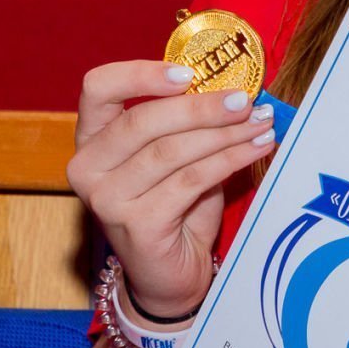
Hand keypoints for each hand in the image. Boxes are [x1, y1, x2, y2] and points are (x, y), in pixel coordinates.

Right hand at [67, 61, 276, 318]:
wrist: (170, 274)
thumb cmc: (175, 204)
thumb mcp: (176, 154)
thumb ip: (189, 121)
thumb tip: (235, 88)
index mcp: (93, 138)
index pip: (99, 88)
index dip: (141, 74)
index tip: (188, 73)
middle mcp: (88, 167)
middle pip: (142, 120)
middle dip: (201, 107)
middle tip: (245, 100)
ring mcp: (107, 199)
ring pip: (170, 151)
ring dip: (224, 133)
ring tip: (260, 123)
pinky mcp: (137, 225)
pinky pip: (190, 180)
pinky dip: (229, 160)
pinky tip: (256, 149)